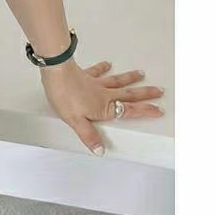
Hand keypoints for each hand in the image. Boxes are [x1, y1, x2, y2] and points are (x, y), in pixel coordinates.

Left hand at [40, 58, 164, 155]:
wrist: (56, 72)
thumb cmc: (65, 95)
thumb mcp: (76, 121)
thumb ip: (89, 136)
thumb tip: (100, 150)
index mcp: (104, 107)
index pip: (129, 110)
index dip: (145, 111)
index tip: (159, 110)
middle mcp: (103, 94)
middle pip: (128, 94)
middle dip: (145, 93)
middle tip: (159, 90)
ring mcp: (95, 82)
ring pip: (117, 80)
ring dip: (130, 78)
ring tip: (141, 74)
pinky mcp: (84, 74)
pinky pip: (97, 71)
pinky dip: (103, 68)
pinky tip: (108, 64)